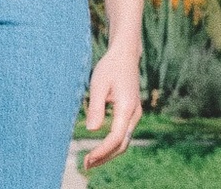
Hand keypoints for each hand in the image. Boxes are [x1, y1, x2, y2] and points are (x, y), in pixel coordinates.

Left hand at [83, 46, 141, 169]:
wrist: (125, 54)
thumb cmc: (110, 67)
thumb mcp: (98, 84)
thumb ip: (96, 107)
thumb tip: (92, 130)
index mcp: (127, 107)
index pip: (115, 138)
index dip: (101, 151)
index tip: (87, 159)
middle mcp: (134, 114)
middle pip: (122, 144)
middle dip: (105, 157)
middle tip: (86, 165)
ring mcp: (134, 114)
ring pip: (124, 141)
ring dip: (109, 153)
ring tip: (91, 161)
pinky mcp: (131, 112)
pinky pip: (124, 134)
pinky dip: (112, 144)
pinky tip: (100, 148)